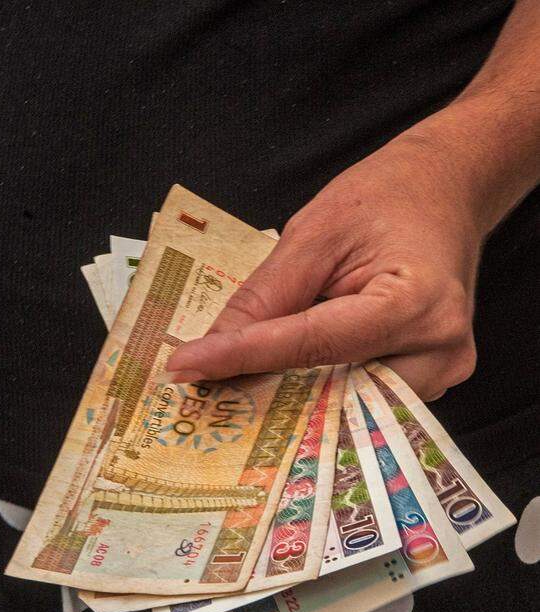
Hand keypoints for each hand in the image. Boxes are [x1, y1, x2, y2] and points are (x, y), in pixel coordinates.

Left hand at [166, 123, 485, 400]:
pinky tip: (276, 383)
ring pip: (344, 404)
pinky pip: (359, 397)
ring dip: (287, 399)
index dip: (243, 356)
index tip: (185, 367)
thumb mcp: (314, 234)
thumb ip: (264, 298)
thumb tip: (210, 353)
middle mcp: (439, 350)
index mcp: (416, 302)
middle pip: (333, 390)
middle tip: (200, 395)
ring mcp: (440, 371)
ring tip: (231, 391)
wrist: (445, 189)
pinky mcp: (427, 380)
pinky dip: (315, 391)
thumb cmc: (385, 200)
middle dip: (264, 395)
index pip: (313, 343)